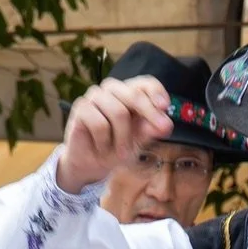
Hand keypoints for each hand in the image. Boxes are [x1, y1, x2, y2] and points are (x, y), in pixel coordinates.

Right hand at [58, 75, 172, 192]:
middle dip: (149, 113)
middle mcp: (113, 90)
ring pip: (118, 112)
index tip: (165, 106)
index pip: (145, 84)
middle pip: (134, 94)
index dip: (156, 92)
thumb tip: (166, 125)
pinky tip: (101, 147)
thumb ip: (150, 130)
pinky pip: (99, 123)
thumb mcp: (138, 141)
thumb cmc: (116, 148)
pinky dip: (104, 141)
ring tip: (120, 152)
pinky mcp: (81, 107)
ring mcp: (96, 96)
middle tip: (160, 131)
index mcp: (129, 94)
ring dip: (122, 138)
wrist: (92, 164)